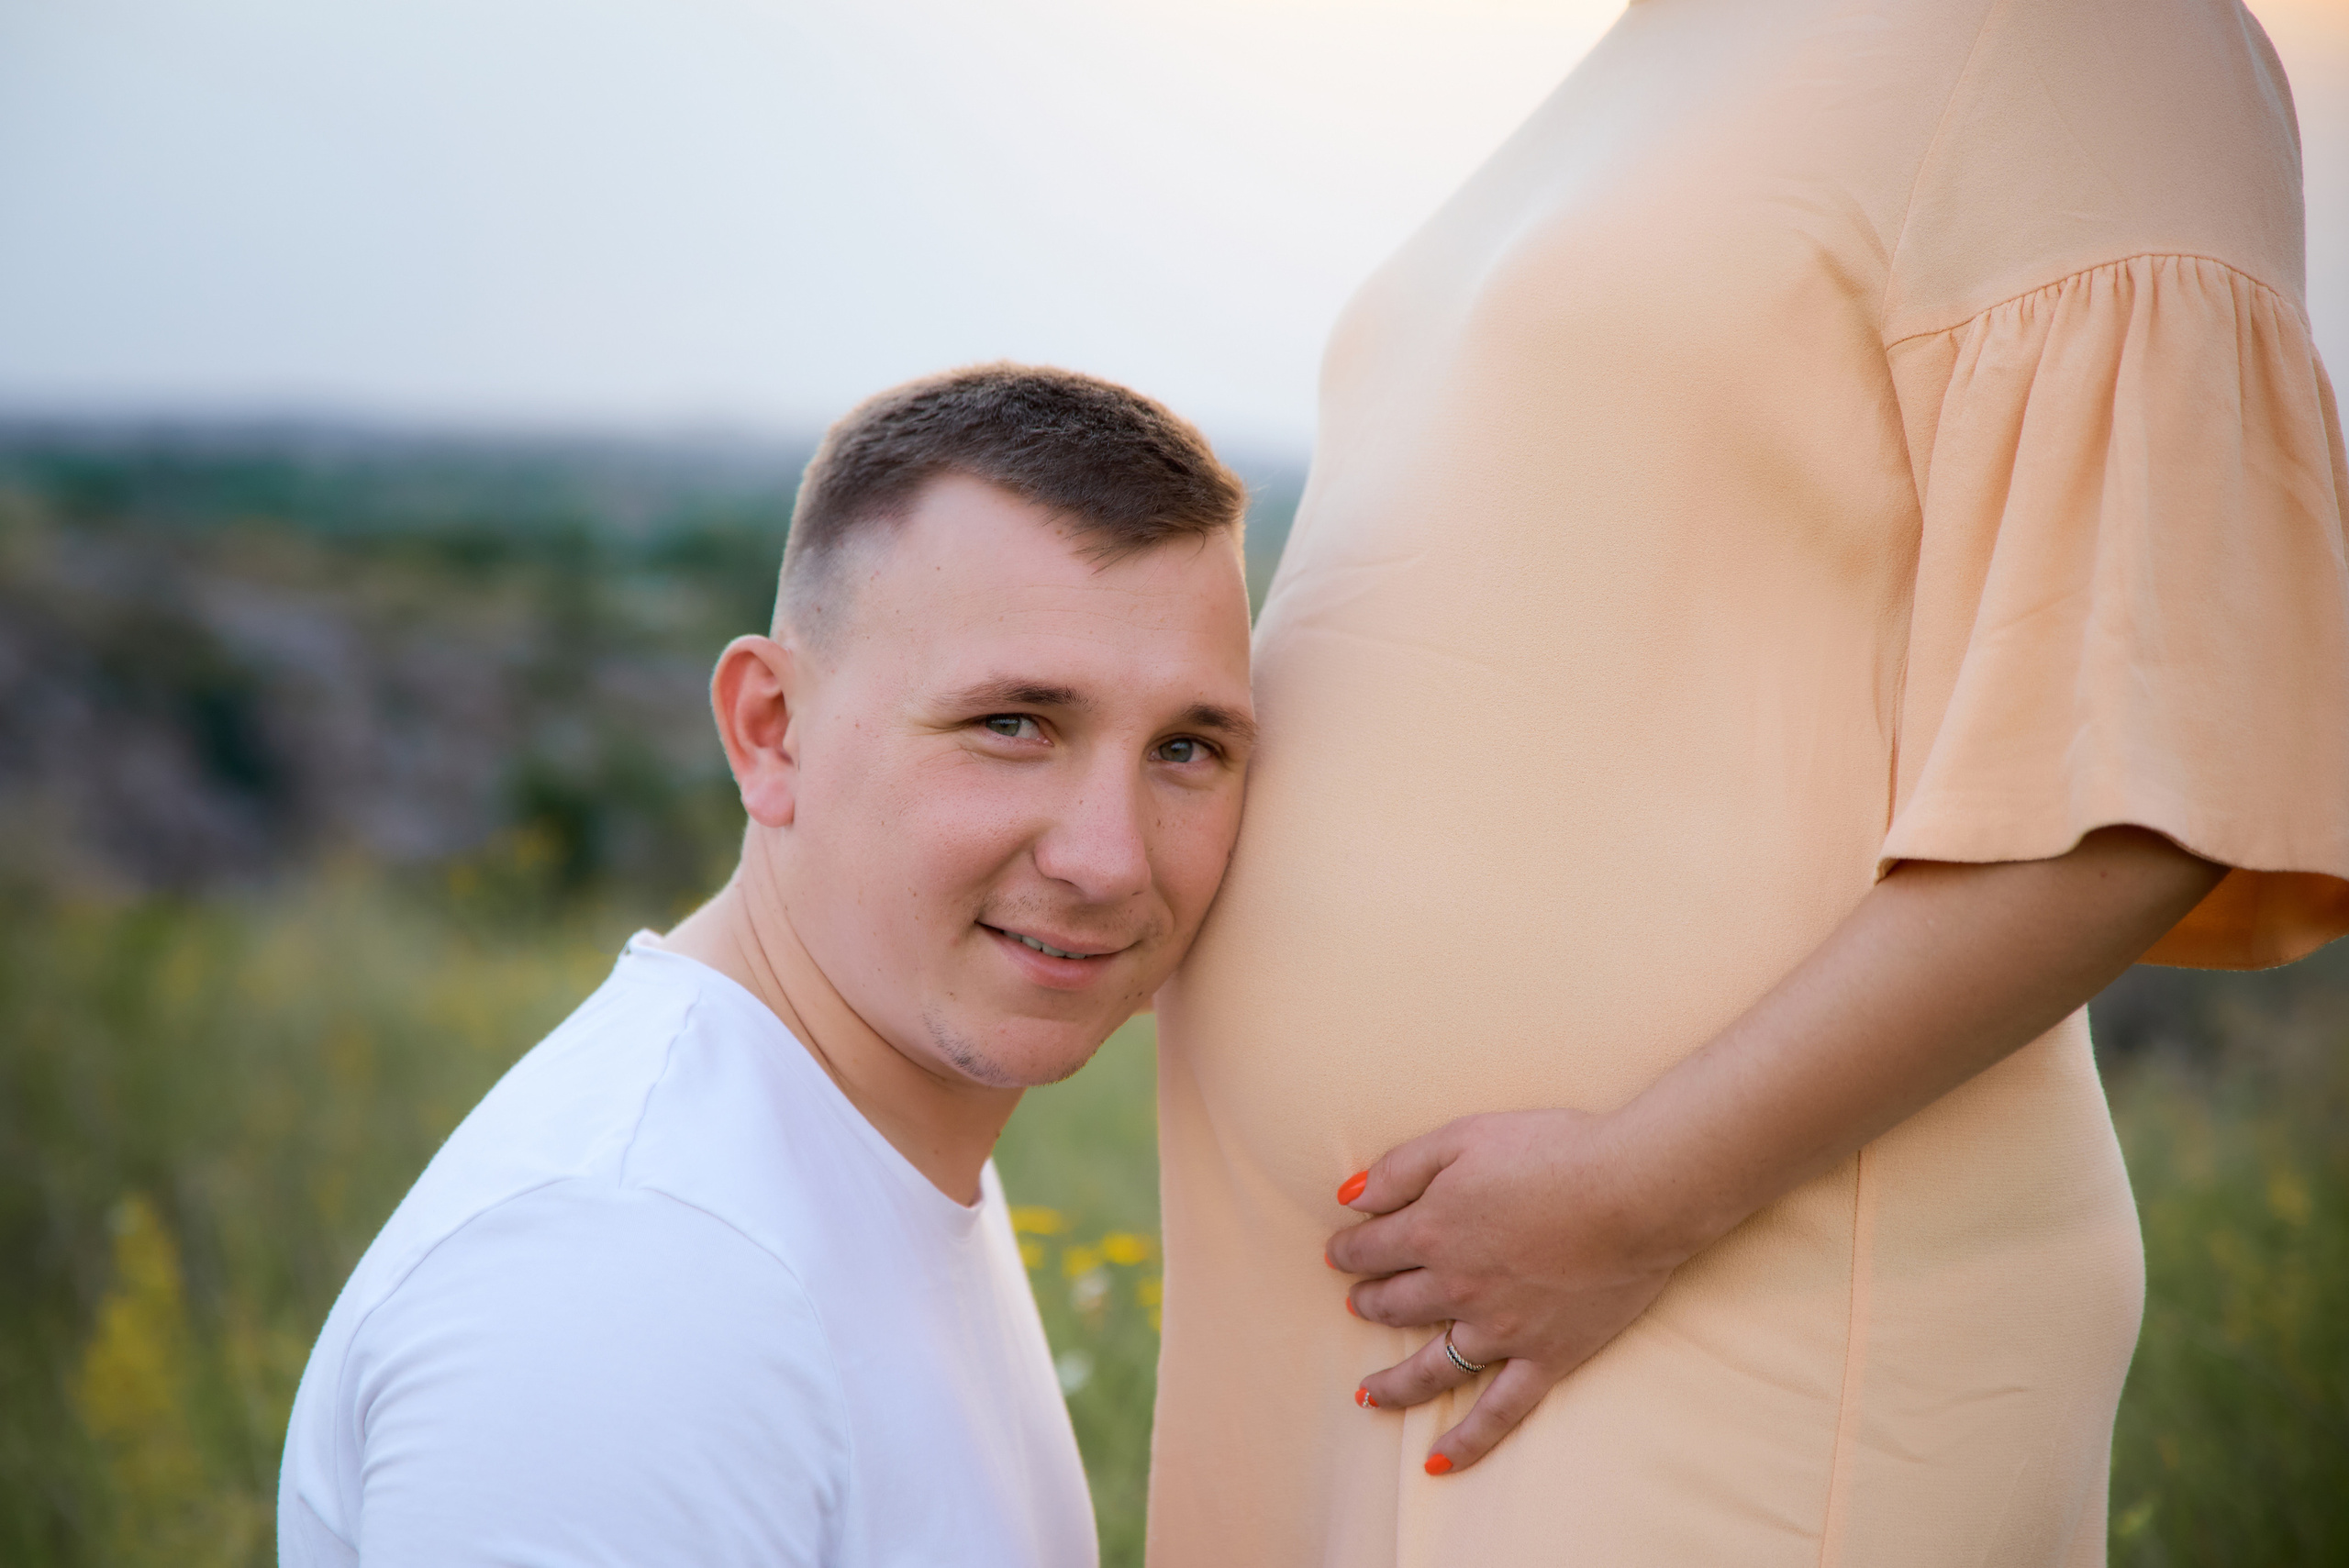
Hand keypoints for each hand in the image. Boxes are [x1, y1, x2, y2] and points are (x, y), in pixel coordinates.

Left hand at [1325, 1108, 1697, 1474]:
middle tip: (1358, 1302)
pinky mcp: (1545, 1358)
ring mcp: (1499, 1331)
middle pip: (1394, 1304)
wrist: (1634, 1190)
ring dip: (1392, 1383)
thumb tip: (1348, 1197)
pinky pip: (1497, 1413)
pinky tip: (1436, 1463)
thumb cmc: (1552, 1150)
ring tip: (1367, 1394)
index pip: (1370, 1248)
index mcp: (1432, 1229)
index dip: (1349, 1250)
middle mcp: (1455, 1288)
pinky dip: (1466, 1442)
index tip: (1340, 1252)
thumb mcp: (1462, 1137)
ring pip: (1428, 1367)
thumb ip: (1399, 1168)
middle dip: (1368, 1302)